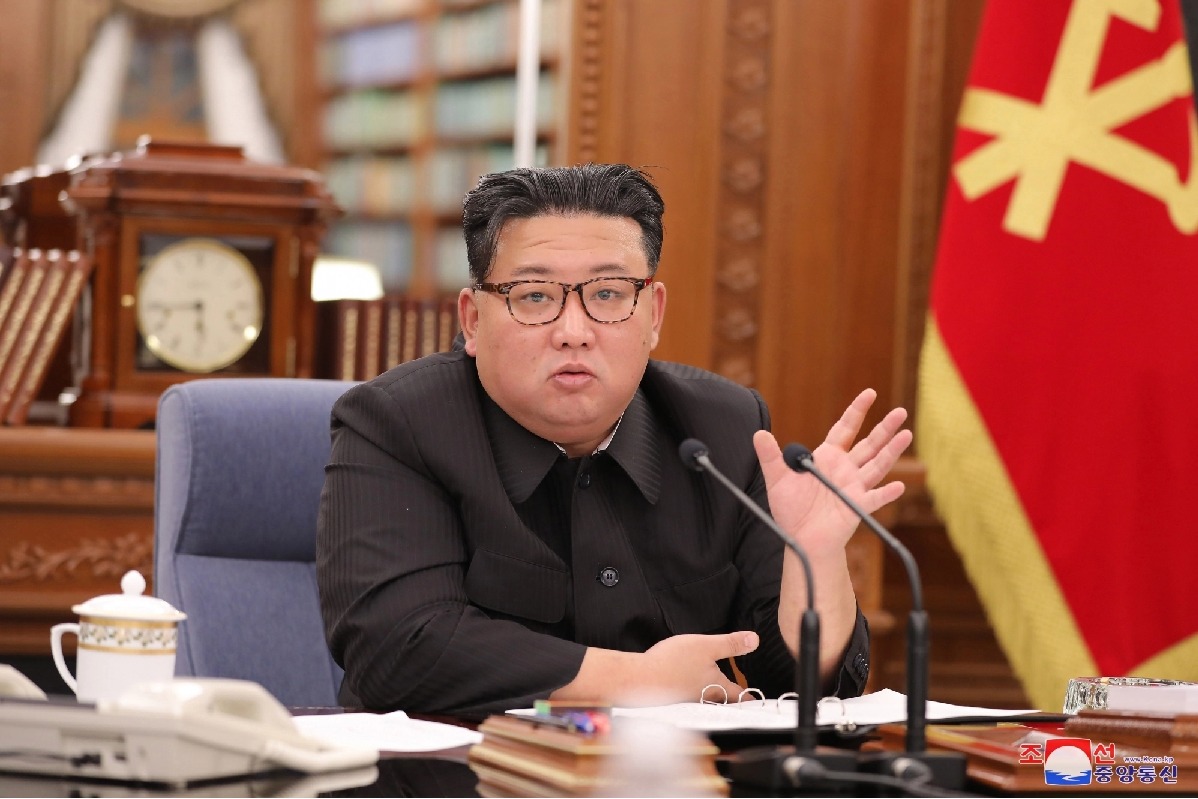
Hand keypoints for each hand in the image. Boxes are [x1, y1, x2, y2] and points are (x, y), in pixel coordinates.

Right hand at [632, 631, 759, 705]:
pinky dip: (696, 693)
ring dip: (715, 697)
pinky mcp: (674, 699)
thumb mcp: (706, 646)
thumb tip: (755, 641)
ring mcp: (688, 701)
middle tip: (742, 700)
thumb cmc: (672, 663)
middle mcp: (704, 699)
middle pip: (724, 701)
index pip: (740, 696)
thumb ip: (730, 644)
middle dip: (733, 700)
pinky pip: (691, 698)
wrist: (639, 679)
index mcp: (716, 687)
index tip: (758, 703)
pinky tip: (690, 685)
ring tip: (720, 693)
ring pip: (707, 700)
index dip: (750, 698)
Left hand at [753, 388, 910, 554]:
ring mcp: (854, 487)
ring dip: (892, 451)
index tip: (870, 393)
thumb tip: (758, 434)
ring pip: (877, 465)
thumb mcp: (777, 478)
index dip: (857, 411)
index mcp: (828, 457)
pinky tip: (897, 486)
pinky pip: (873, 499)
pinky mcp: (857, 507)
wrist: (800, 538)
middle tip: (901, 412)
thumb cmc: (791, 508)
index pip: (846, 428)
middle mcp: (845, 469)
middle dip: (885, 428)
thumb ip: (770, 456)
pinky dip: (886, 493)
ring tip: (906, 435)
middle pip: (869, 444)